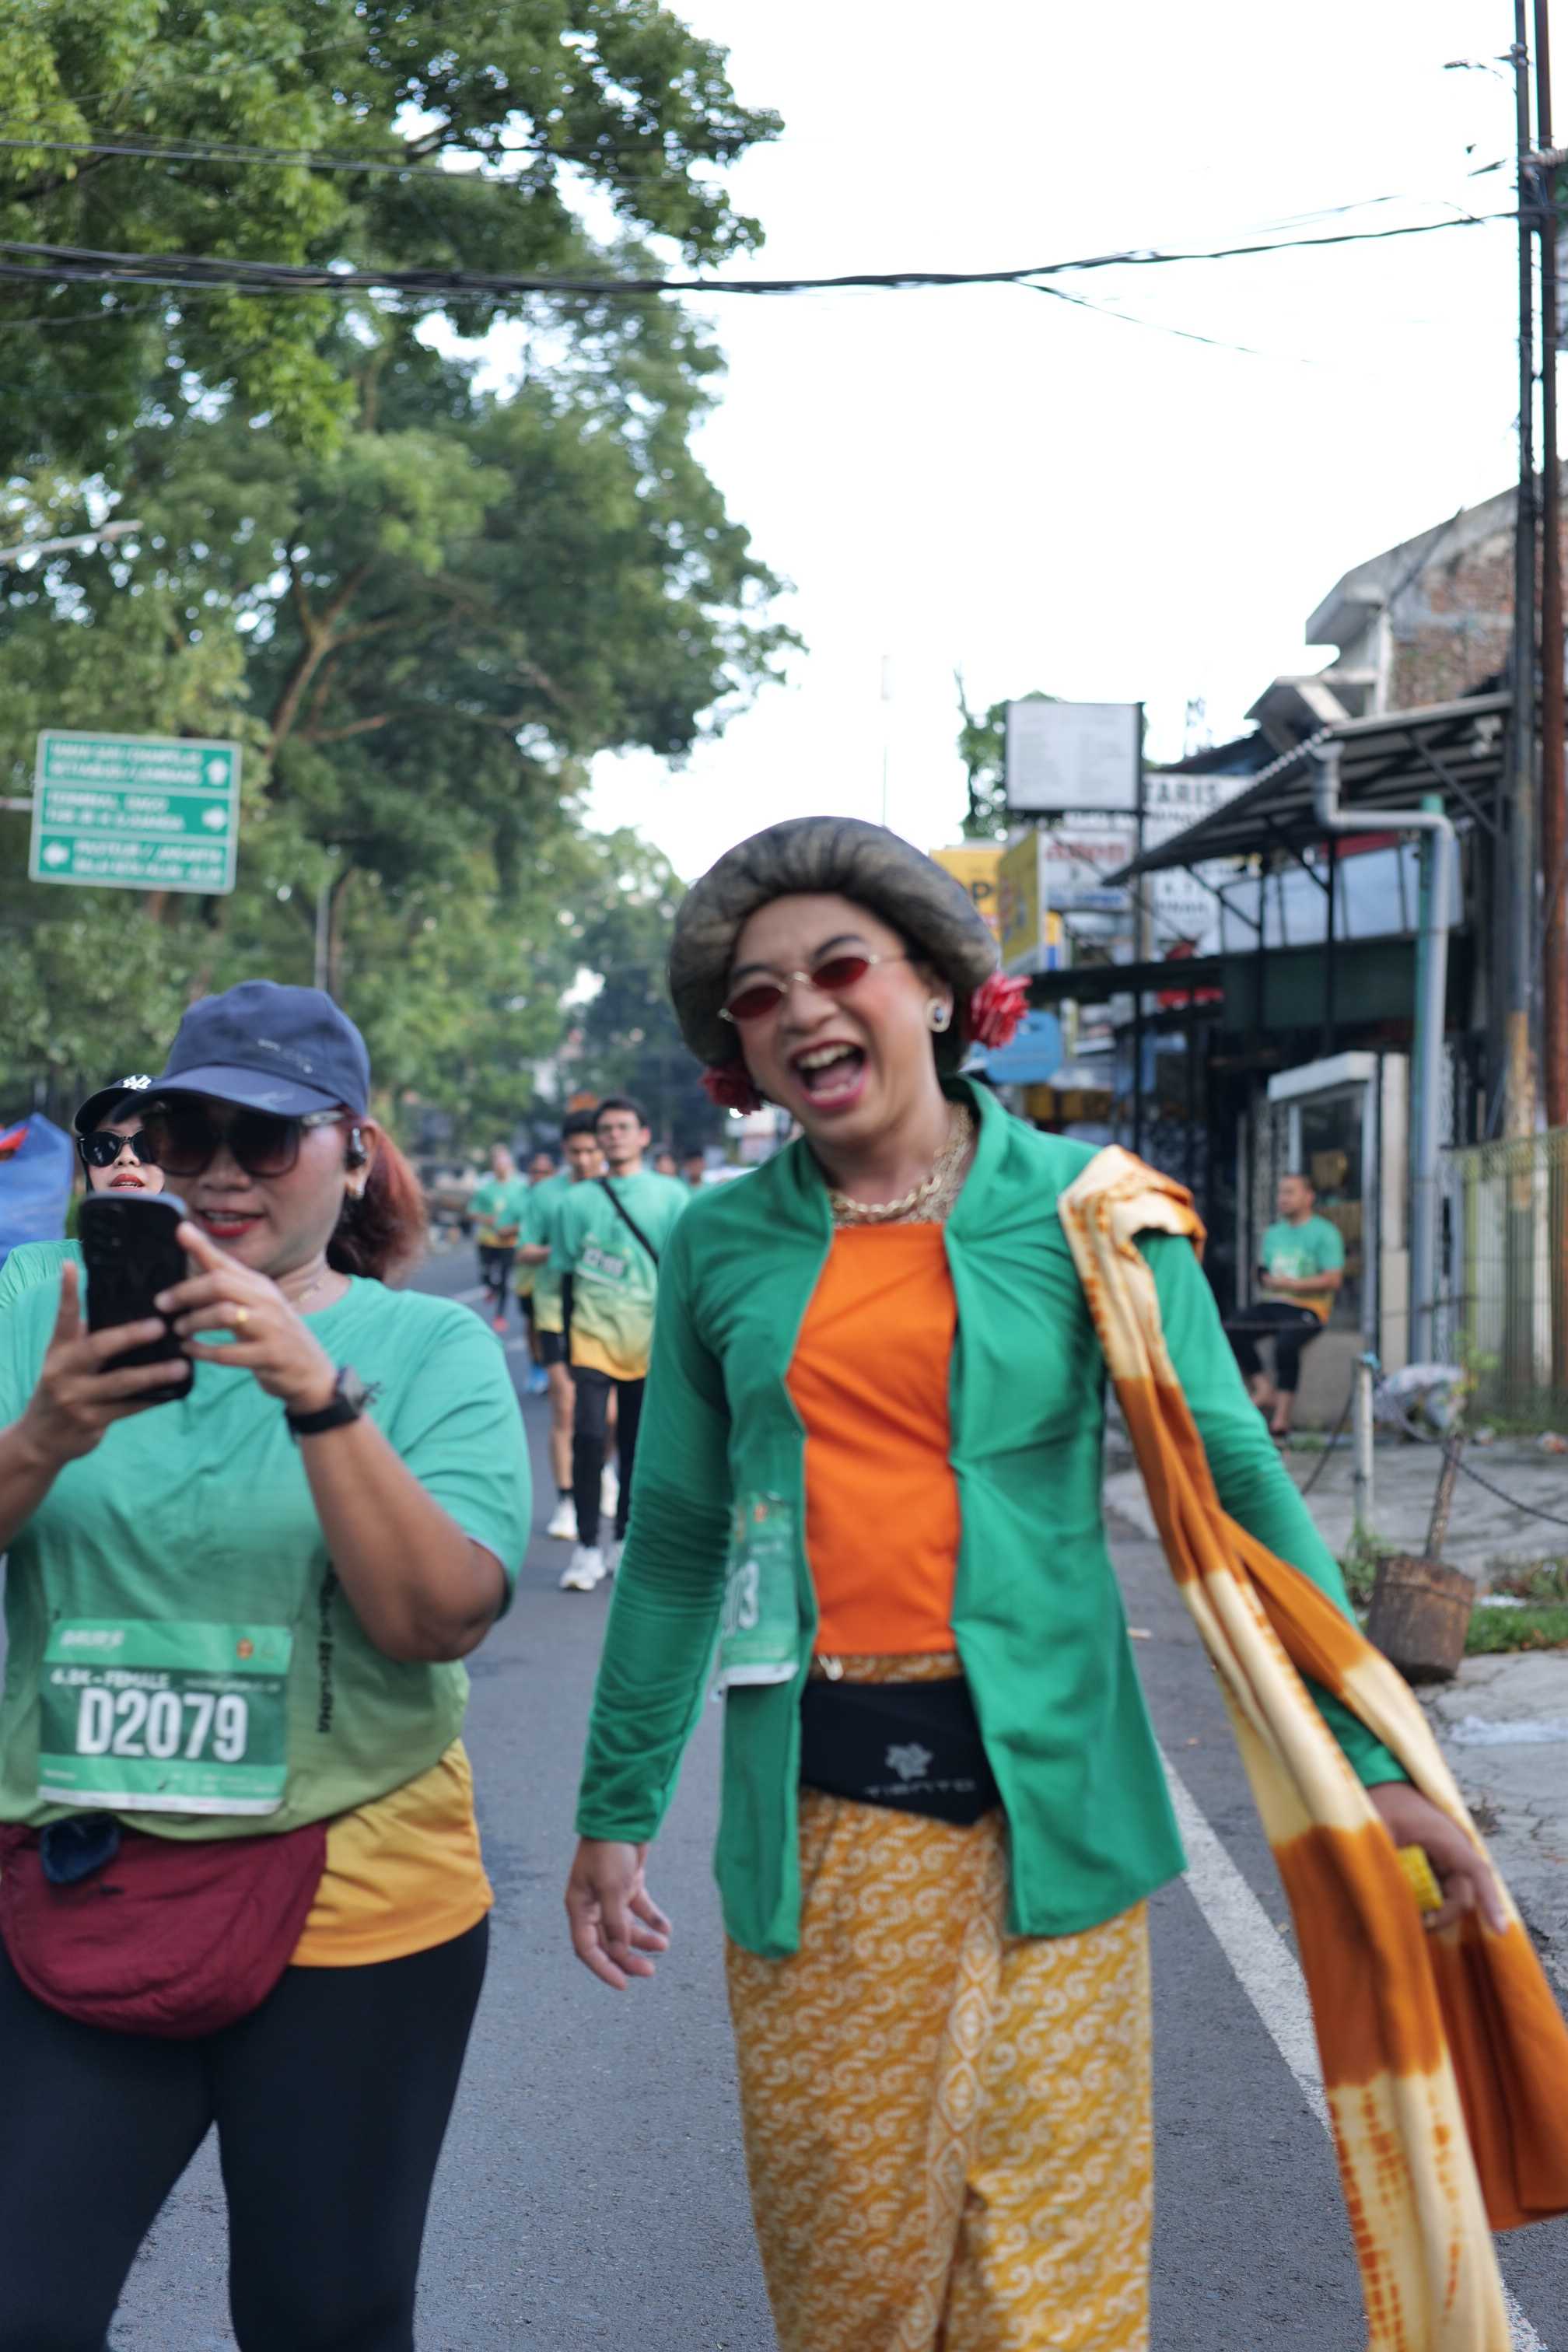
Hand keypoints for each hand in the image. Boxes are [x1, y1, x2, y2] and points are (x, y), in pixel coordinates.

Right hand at [16, 1263, 178, 1466]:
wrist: (42, 1439)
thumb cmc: (64, 1388)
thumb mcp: (65, 1361)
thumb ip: (86, 1338)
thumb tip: (126, 1308)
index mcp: (58, 1350)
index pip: (64, 1316)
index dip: (67, 1291)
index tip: (72, 1264)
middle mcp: (63, 1371)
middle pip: (99, 1348)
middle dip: (131, 1336)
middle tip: (160, 1326)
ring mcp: (76, 1398)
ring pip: (121, 1382)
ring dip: (154, 1374)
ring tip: (182, 1366)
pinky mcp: (91, 1421)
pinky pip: (129, 1408)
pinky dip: (153, 1398)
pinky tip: (175, 1391)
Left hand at [158, 1222, 336, 1413]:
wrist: (311, 1373)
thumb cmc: (273, 1335)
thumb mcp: (254, 1305)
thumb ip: (225, 1281)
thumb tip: (190, 1245)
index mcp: (261, 1286)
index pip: (226, 1262)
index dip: (202, 1246)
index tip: (179, 1230)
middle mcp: (268, 1301)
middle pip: (221, 1284)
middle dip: (186, 1292)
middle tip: (162, 1304)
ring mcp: (271, 1328)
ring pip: (224, 1314)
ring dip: (194, 1321)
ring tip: (178, 1329)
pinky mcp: (270, 1355)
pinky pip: (228, 1352)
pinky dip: (203, 1351)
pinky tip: (190, 1350)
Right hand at [565, 1838, 671, 1989]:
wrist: (622, 1814)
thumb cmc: (609, 1850)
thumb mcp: (612, 1888)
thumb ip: (616, 1922)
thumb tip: (620, 1950)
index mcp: (579, 1907)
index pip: (587, 1948)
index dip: (603, 1969)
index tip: (623, 1985)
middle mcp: (593, 1904)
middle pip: (609, 1942)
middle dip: (628, 1958)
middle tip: (651, 1970)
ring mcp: (610, 1894)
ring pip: (626, 1927)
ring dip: (643, 1938)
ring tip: (664, 1944)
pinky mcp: (627, 1884)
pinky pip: (639, 1908)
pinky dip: (652, 1919)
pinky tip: (666, 1928)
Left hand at [1369, 1781, 1508, 1934]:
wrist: (1381, 1784)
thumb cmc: (1382, 1804)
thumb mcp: (1379, 1832)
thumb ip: (1385, 1863)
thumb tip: (1388, 1903)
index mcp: (1446, 1838)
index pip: (1477, 1872)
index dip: (1490, 1901)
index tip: (1500, 1930)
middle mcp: (1454, 1850)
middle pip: (1462, 1894)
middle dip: (1443, 1914)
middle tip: (1419, 1923)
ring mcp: (1447, 1858)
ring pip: (1452, 1896)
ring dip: (1435, 1909)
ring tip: (1410, 1914)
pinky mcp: (1438, 1865)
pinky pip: (1442, 1890)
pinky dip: (1430, 1902)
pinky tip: (1412, 1905)